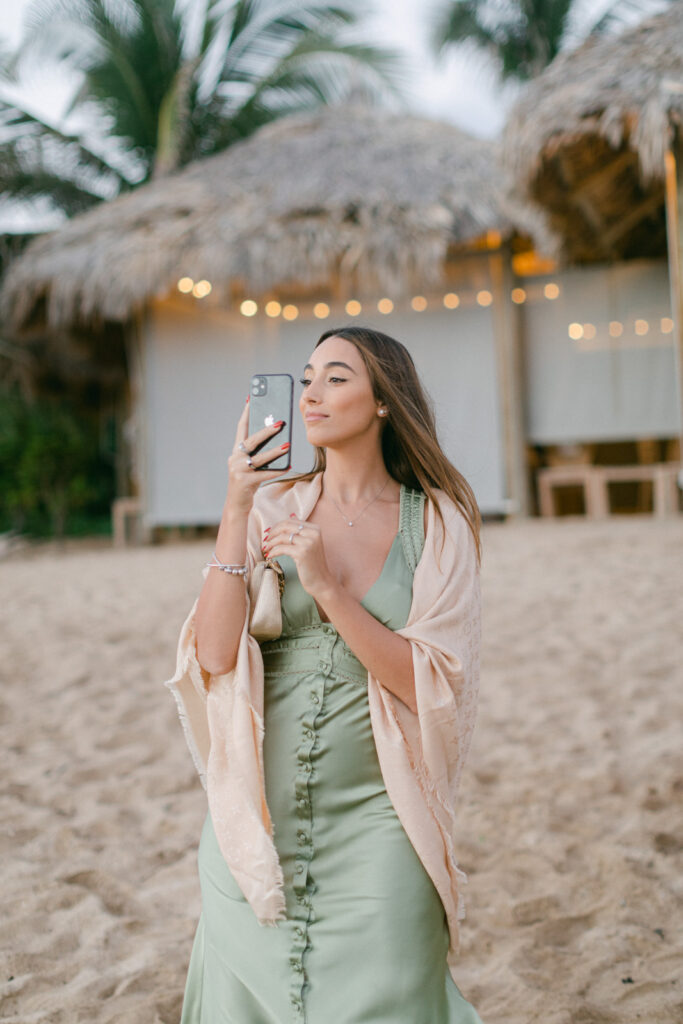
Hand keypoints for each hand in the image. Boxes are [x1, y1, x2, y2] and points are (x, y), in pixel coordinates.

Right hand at [226, 397, 289, 511]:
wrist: (236, 505)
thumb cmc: (248, 482)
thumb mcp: (251, 465)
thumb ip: (259, 453)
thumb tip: (280, 440)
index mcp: (236, 451)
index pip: (241, 427)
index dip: (247, 412)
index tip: (252, 398)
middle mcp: (235, 458)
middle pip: (252, 440)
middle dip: (267, 431)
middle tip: (281, 423)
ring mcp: (238, 470)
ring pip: (259, 458)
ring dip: (275, 452)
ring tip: (288, 445)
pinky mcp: (245, 483)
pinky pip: (265, 475)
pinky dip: (277, 470)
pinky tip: (289, 466)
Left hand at [263, 515, 333, 599]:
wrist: (321, 581)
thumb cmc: (313, 564)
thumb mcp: (309, 544)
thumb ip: (301, 532)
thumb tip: (288, 518)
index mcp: (315, 529)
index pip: (290, 521)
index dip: (277, 526)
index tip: (269, 534)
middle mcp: (313, 533)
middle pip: (285, 526)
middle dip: (272, 532)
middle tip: (266, 540)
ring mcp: (308, 543)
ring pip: (282, 537)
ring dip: (271, 543)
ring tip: (266, 549)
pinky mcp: (302, 553)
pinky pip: (281, 548)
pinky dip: (273, 551)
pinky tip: (270, 556)